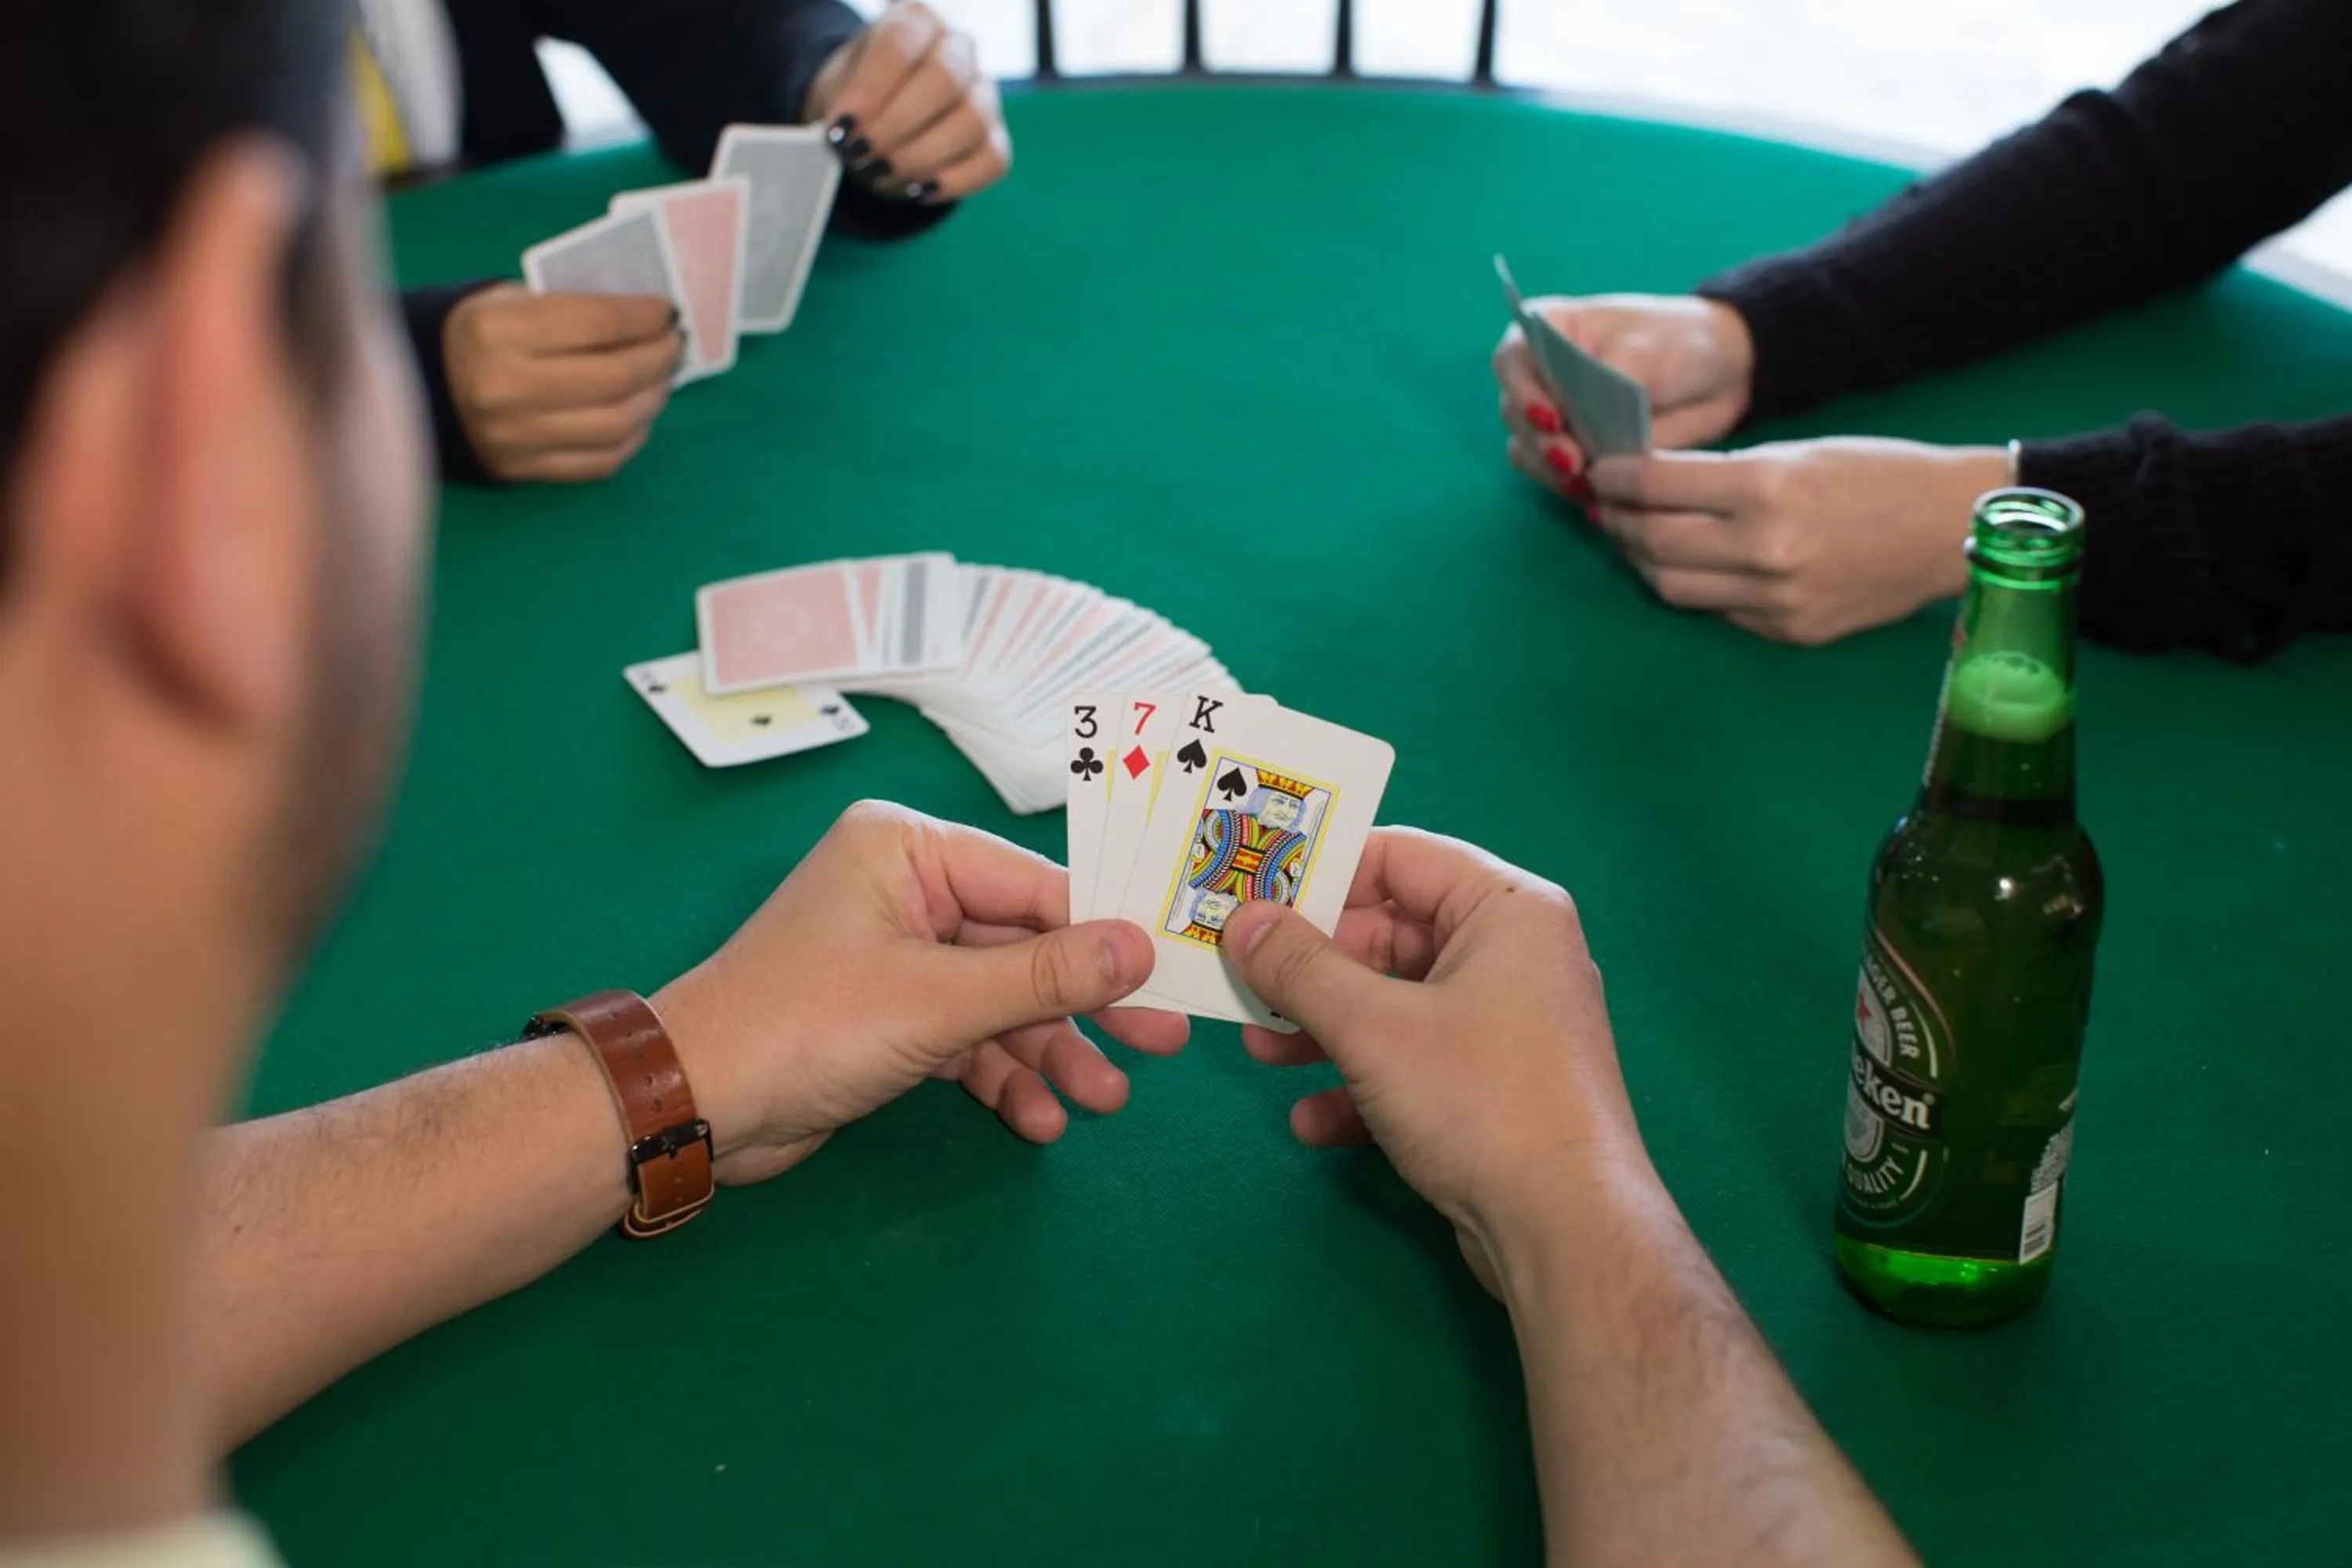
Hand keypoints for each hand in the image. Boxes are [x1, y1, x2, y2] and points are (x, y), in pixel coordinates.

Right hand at [442, 285, 681, 483]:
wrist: (426, 388)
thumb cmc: (482, 333)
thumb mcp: (514, 301)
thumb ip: (575, 308)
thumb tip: (650, 320)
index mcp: (498, 331)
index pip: (597, 322)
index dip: (645, 316)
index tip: (668, 312)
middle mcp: (505, 387)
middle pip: (614, 377)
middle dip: (658, 358)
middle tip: (674, 346)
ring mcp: (516, 436)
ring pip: (615, 424)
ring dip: (653, 399)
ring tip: (661, 379)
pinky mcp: (525, 471)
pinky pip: (601, 461)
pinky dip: (632, 437)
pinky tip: (637, 415)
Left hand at [653, 802, 1185, 1184]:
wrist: (697, 1107)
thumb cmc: (806, 1025)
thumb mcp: (939, 1000)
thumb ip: (1046, 976)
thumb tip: (1141, 950)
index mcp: (908, 851)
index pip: (1035, 885)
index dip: (1106, 935)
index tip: (1171, 977)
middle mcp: (906, 892)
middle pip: (1026, 946)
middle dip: (1085, 1007)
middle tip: (1162, 1045)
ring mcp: (898, 957)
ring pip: (1002, 1002)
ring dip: (1051, 1054)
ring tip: (1104, 1102)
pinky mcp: (889, 1018)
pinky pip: (968, 1039)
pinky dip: (1002, 1077)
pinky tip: (1039, 1121)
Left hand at [803, 2, 1010, 204]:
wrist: (879, 121)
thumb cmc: (860, 99)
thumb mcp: (840, 91)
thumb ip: (843, 109)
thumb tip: (842, 137)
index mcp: (916, 20)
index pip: (899, 45)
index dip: (869, 90)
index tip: (840, 128)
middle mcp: (957, 49)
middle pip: (943, 80)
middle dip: (896, 125)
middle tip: (861, 155)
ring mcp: (984, 93)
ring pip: (972, 121)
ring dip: (922, 157)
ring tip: (881, 175)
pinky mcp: (996, 137)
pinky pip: (992, 160)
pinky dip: (954, 181)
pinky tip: (918, 191)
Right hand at [1217, 829, 1636, 1291]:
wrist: (1567, 1233)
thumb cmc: (1478, 1101)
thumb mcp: (1373, 1028)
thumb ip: (1300, 968)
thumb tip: (1241, 919)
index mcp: (1507, 909)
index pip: (1400, 856)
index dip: (1321, 871)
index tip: (1250, 894)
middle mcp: (1515, 955)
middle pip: (1392, 935)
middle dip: (1312, 967)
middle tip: (1240, 982)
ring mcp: (1508, 1026)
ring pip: (1397, 1005)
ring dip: (1325, 1029)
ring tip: (1259, 1055)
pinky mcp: (1498, 1089)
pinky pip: (1418, 1064)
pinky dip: (1364, 1086)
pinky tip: (1314, 1123)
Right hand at [1494, 293, 1754, 490]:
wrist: (1717, 375)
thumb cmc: (1677, 343)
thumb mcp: (1646, 351)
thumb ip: (1607, 381)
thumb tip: (1580, 424)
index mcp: (1549, 331)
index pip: (1512, 360)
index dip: (1523, 392)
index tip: (1552, 419)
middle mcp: (1540, 375)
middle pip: (1514, 414)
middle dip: (1541, 443)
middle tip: (1574, 464)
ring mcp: (1553, 417)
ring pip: (1526, 450)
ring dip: (1549, 470)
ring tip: (1585, 482)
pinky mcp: (1572, 452)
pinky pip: (1551, 476)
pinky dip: (1567, 486)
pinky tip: (1594, 492)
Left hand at [1587, 437, 2010, 644]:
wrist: (1951, 526)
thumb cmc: (1877, 473)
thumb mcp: (1796, 453)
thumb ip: (1723, 475)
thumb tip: (1651, 487)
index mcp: (1766, 489)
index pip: (1656, 487)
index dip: (1615, 479)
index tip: (1601, 473)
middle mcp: (1765, 549)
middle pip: (1652, 543)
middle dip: (1619, 523)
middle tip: (1611, 508)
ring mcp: (1776, 598)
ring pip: (1672, 587)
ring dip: (1646, 561)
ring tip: (1643, 539)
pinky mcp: (1789, 631)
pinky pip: (1719, 611)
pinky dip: (1698, 586)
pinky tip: (1698, 565)